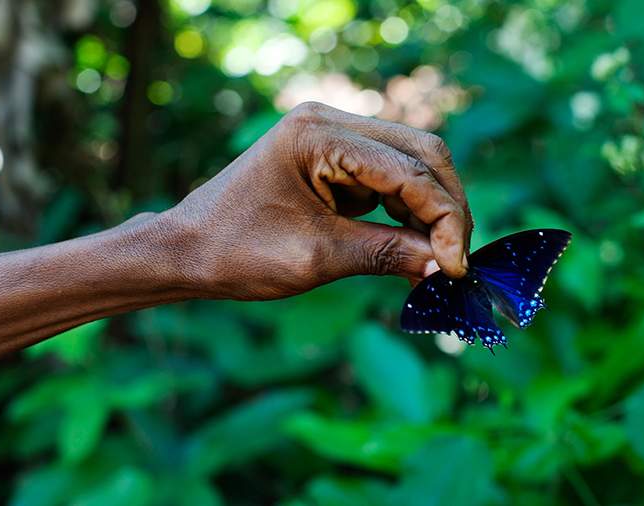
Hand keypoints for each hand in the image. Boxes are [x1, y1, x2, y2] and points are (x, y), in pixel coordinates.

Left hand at [162, 102, 472, 299]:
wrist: (185, 251)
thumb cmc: (236, 251)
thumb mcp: (315, 258)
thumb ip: (386, 254)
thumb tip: (445, 266)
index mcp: (318, 135)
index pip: (409, 168)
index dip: (444, 218)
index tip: (457, 268)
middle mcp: (330, 123)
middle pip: (421, 152)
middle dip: (447, 208)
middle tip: (457, 262)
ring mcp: (333, 138)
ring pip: (412, 164)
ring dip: (431, 211)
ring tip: (439, 262)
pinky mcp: (335, 160)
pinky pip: (390, 180)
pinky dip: (408, 213)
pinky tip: (415, 248)